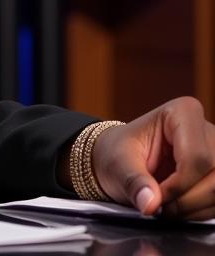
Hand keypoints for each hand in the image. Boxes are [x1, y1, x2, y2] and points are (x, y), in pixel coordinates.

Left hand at [92, 97, 214, 219]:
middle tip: (160, 205)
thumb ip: (134, 181)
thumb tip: (149, 203)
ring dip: (194, 209)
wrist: (120, 159)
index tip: (156, 196)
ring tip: (167, 206)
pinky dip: (199, 211)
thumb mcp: (118, 162)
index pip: (196, 157)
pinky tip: (179, 207)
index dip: (179, 185)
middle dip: (187, 200)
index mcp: (183, 112)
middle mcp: (207, 129)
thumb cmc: (119, 152)